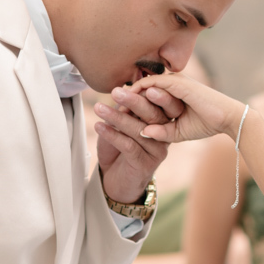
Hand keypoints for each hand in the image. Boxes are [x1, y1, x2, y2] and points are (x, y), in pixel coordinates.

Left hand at [93, 89, 172, 203]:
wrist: (116, 180)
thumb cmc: (118, 148)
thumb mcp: (121, 124)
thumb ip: (126, 111)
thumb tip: (125, 93)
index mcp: (162, 121)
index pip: (159, 103)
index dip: (146, 93)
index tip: (129, 84)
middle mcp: (164, 135)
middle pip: (153, 115)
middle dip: (133, 102)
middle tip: (115, 92)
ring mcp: (157, 151)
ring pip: (139, 130)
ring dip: (117, 118)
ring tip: (98, 108)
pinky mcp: (146, 165)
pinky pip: (129, 146)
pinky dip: (113, 135)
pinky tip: (99, 127)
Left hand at [118, 74, 245, 142]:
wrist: (228, 118)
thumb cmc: (207, 124)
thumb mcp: (178, 131)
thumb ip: (162, 131)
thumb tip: (143, 133)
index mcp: (173, 95)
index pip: (147, 96)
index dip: (131, 104)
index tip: (116, 112)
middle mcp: (172, 86)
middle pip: (143, 88)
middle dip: (125, 95)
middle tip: (106, 99)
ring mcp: (175, 83)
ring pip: (145, 86)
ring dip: (128, 92)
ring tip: (111, 98)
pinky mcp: (178, 84)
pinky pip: (152, 85)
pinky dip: (138, 91)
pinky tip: (126, 100)